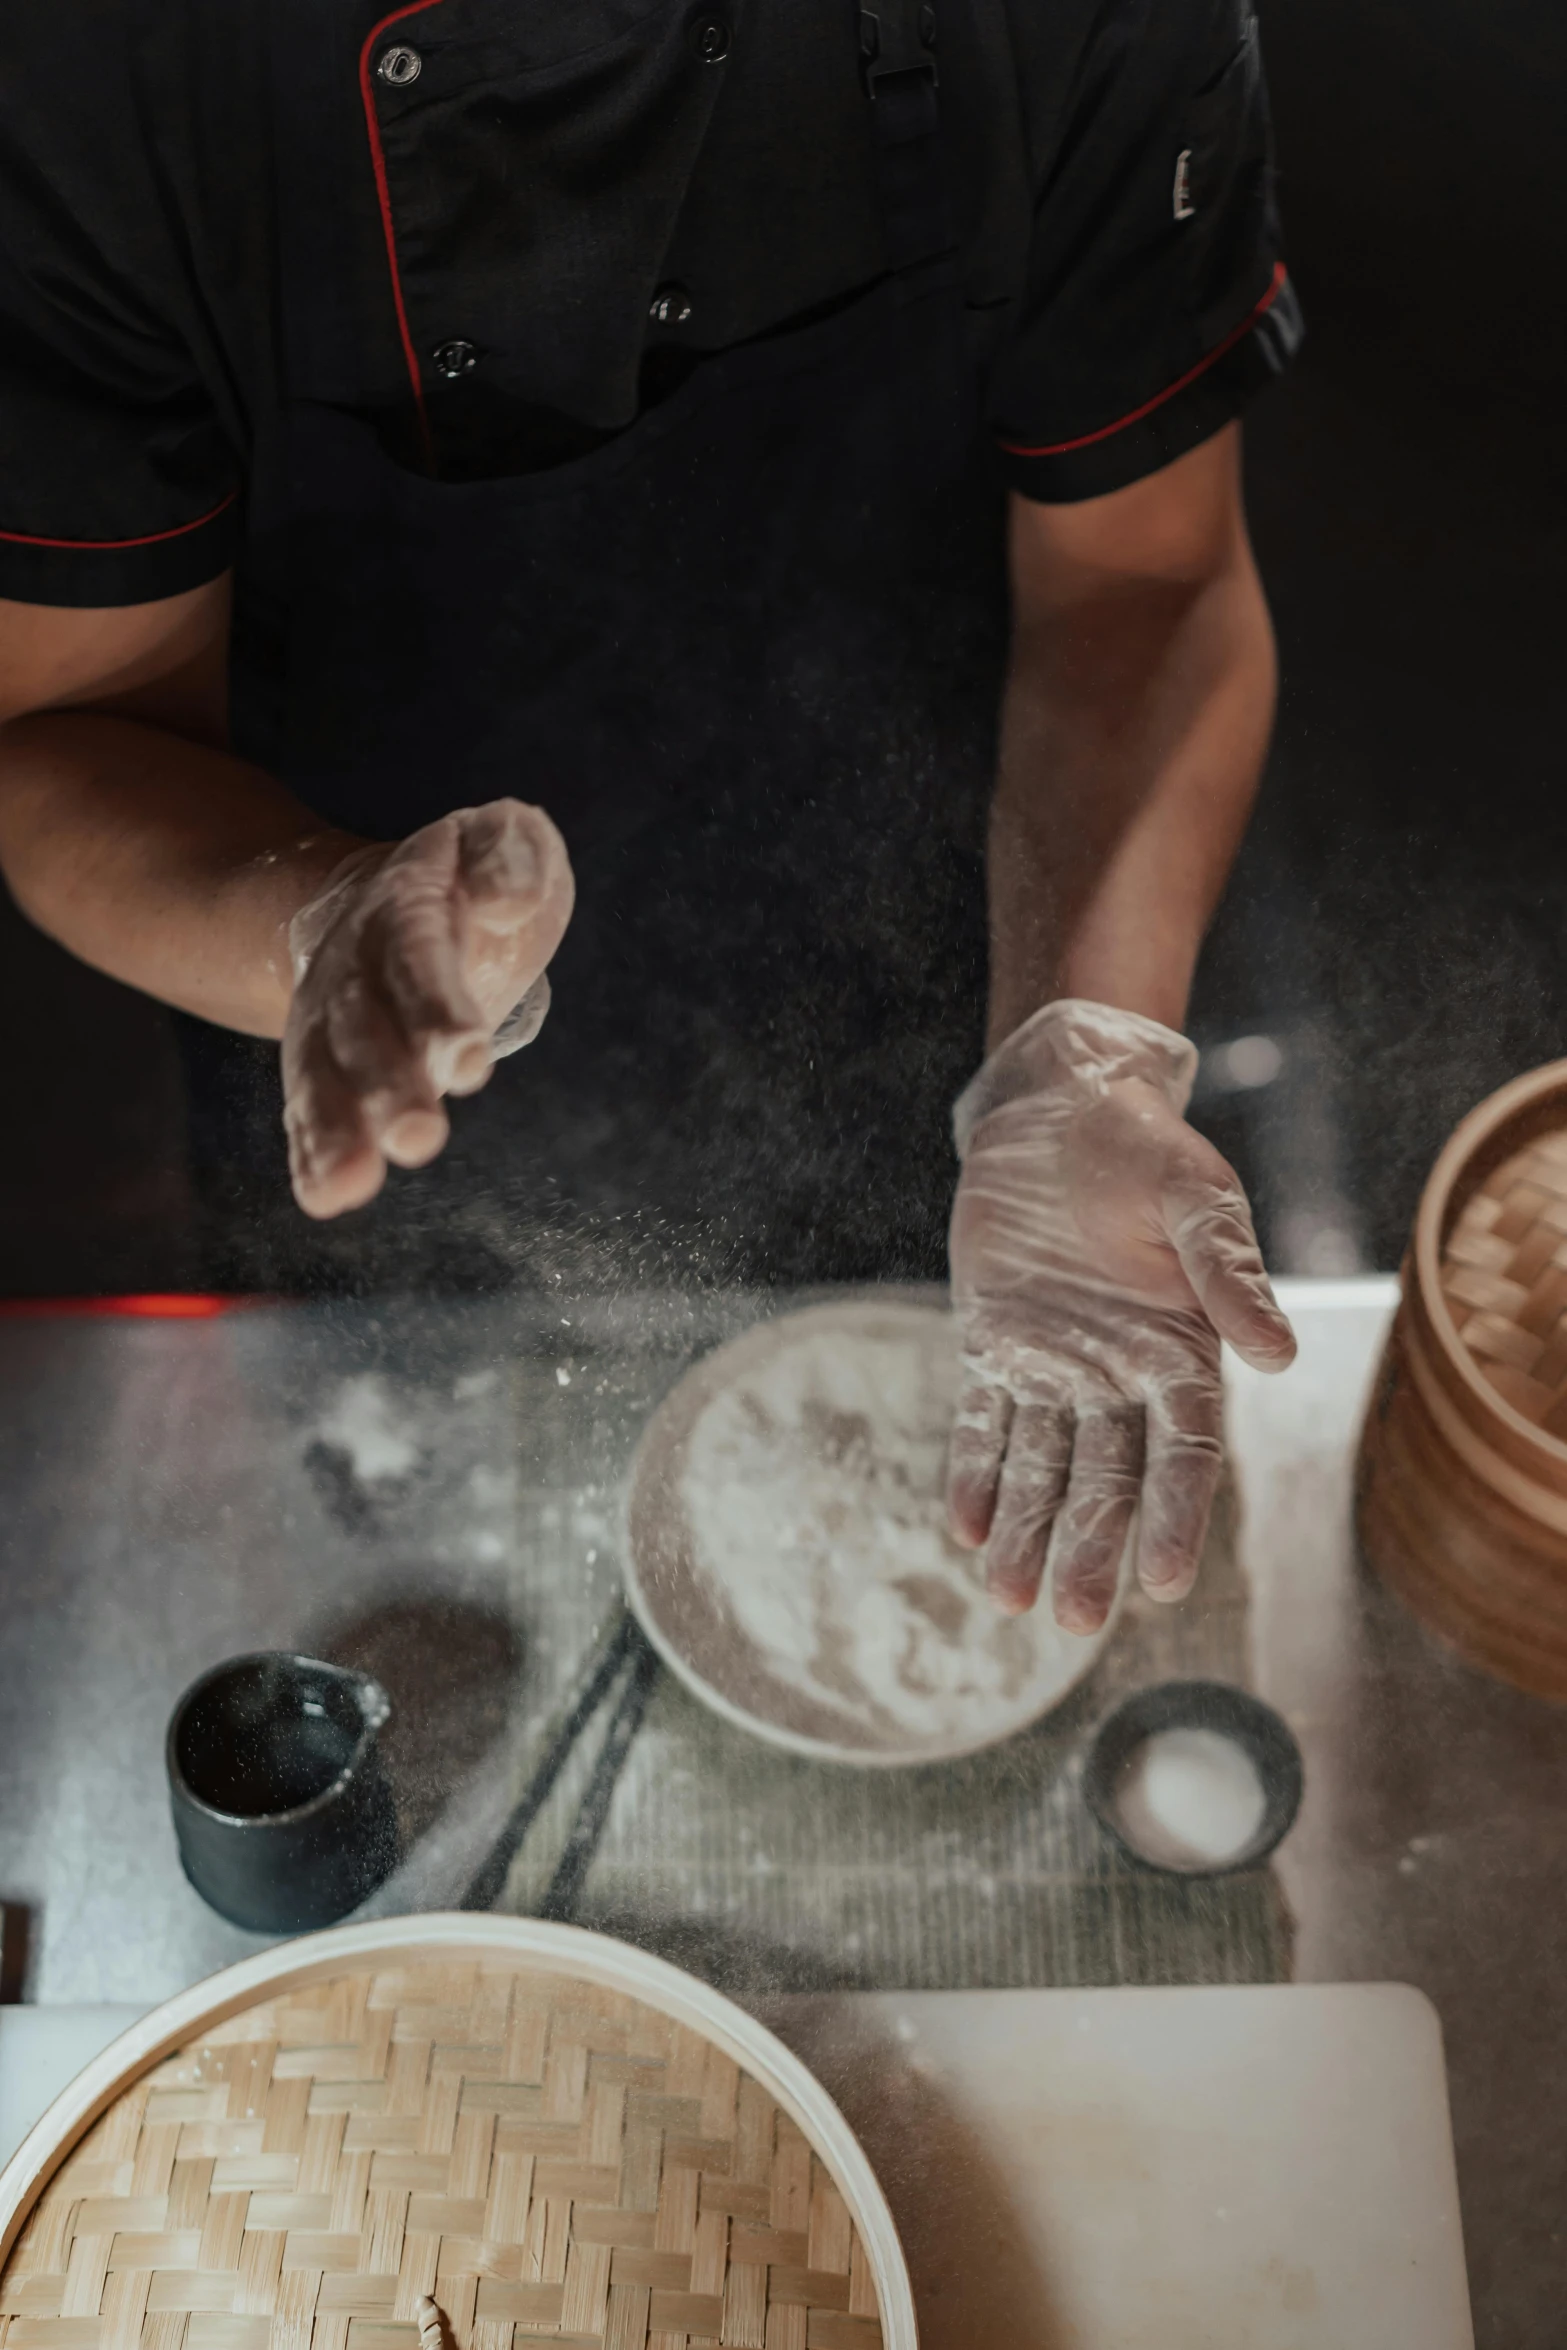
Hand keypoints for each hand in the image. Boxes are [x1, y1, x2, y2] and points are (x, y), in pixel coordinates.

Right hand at [282, 799, 573, 1216]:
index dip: (437, 1009)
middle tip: (418, 1139)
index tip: (467, 1061)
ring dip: (336, 1133)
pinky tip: (325, 1197)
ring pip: (324, 1079)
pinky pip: (309, 1112)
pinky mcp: (323, 1070)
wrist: (378, 898)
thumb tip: (510, 899)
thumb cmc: (467, 876)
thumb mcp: (502, 840)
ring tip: (350, 1185)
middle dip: (387, 1088)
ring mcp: (330, 1026)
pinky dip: (313, 1154)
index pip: (417, 960)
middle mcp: (355, 973)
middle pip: (365, 1033)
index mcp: (405, 913)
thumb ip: (512, 858)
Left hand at [947, 999, 1294, 1632]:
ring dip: (1027, 1530)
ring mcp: (1053, 1364)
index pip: (1183, 1452)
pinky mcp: (993, 1345)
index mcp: (1182, 1348)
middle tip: (1075, 1619)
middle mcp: (1119, 1373)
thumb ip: (1227, 1271)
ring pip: (1042, 1467)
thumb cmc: (1141, 1144)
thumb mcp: (1193, 1194)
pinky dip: (974, 1475)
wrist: (1056, 1106)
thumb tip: (1278, 1354)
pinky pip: (981, 1424)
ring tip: (1007, 1598)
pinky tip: (965, 1529)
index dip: (1174, 1517)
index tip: (1164, 1582)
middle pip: (1107, 1478)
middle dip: (1092, 1548)